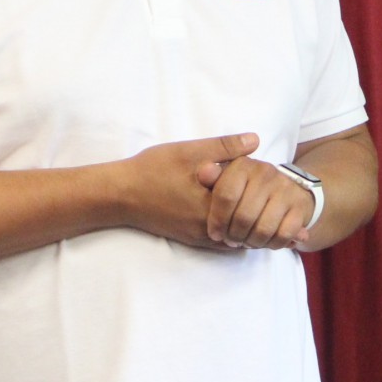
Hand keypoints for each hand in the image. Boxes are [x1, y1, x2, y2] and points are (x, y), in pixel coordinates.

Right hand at [120, 133, 259, 247]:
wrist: (120, 195)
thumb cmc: (153, 170)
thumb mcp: (189, 151)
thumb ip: (224, 147)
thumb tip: (256, 141)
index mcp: (212, 205)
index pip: (251, 198)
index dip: (257, 183)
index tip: (260, 169)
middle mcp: (209, 228)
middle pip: (247, 218)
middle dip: (254, 201)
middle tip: (260, 183)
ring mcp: (201, 238)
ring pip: (238, 231)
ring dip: (244, 215)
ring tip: (247, 195)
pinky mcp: (193, 241)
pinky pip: (224, 238)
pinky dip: (232, 225)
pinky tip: (230, 208)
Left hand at [195, 155, 315, 249]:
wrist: (287, 189)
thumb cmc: (247, 189)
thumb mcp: (226, 181)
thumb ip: (211, 179)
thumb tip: (203, 172)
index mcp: (243, 165)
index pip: (225, 196)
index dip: (217, 220)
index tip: (215, 233)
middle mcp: (265, 172)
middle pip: (244, 216)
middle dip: (234, 235)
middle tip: (231, 240)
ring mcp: (285, 189)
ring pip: (263, 229)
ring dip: (252, 242)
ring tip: (246, 241)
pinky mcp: (300, 206)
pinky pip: (283, 234)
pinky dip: (272, 244)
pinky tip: (265, 242)